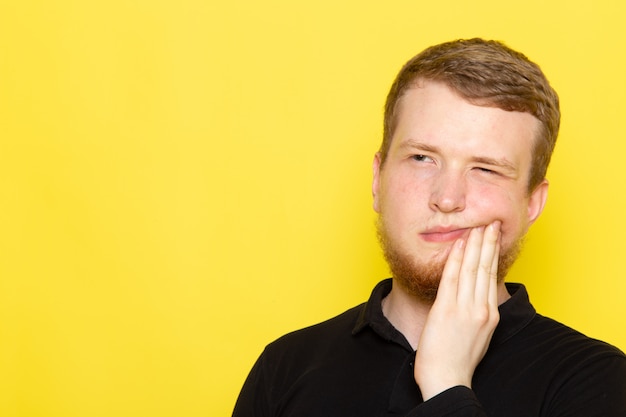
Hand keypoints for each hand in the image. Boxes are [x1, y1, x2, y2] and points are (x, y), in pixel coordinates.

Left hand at [413, 221, 500, 400]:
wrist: (447, 380)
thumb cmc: (458, 361)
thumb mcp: (478, 336)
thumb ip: (479, 314)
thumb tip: (477, 297)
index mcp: (490, 316)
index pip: (492, 277)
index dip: (492, 255)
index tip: (493, 238)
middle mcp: (480, 309)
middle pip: (485, 268)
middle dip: (488, 243)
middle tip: (490, 223)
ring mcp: (464, 309)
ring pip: (471, 269)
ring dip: (474, 245)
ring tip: (477, 226)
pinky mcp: (446, 310)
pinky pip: (452, 278)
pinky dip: (456, 259)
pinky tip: (459, 244)